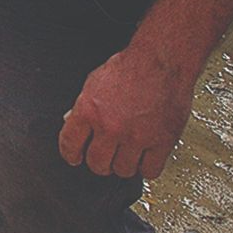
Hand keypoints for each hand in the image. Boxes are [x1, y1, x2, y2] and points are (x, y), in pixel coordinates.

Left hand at [57, 44, 196, 178]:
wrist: (161, 61)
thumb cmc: (130, 68)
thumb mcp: (93, 83)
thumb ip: (83, 107)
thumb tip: (72, 124)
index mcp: (89, 111)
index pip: (69, 145)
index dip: (71, 155)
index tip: (75, 158)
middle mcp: (110, 127)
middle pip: (97, 164)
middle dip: (99, 162)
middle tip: (105, 156)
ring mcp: (136, 137)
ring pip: (123, 170)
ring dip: (123, 165)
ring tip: (127, 154)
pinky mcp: (162, 142)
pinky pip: (150, 171)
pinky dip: (147, 167)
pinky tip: (145, 157)